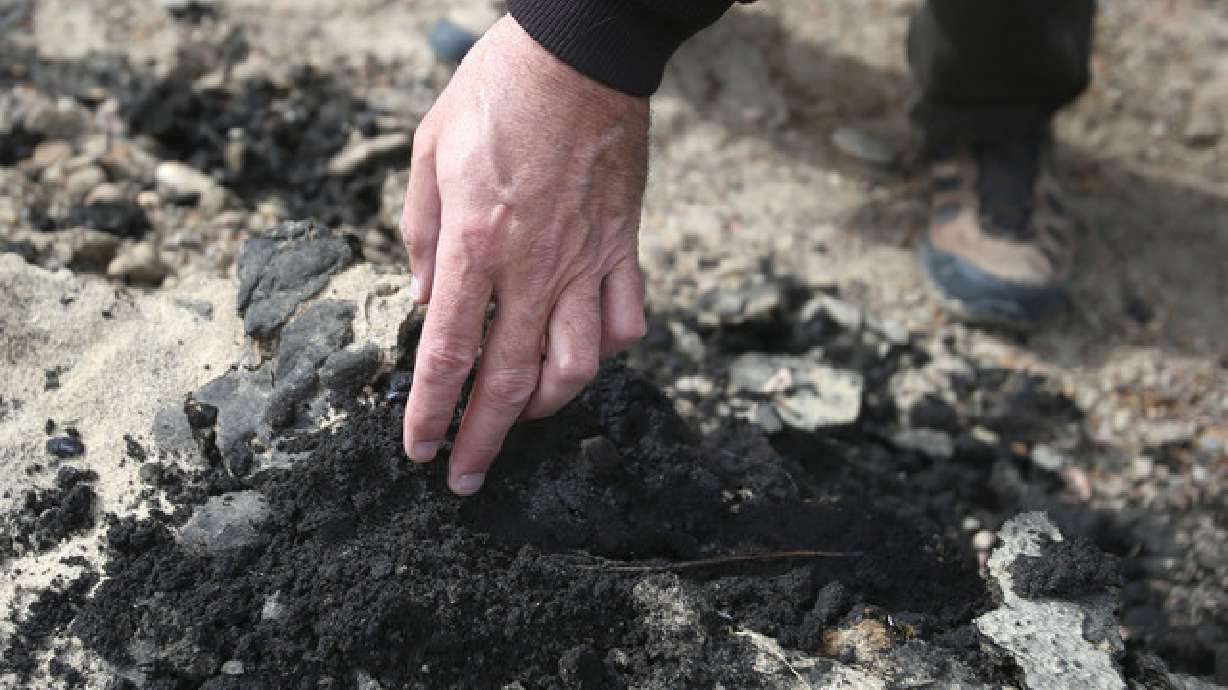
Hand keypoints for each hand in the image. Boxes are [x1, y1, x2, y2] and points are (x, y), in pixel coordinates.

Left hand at [400, 15, 649, 494]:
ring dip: (545, 407)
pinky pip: (625, 321)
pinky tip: (581, 352)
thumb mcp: (430, 150)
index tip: (418, 451)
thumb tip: (428, 300)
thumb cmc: (497, 91)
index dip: (432, 413)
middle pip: (510, 380)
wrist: (580, 53)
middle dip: (484, 442)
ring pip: (577, 366)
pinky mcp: (624, 247)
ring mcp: (587, 260)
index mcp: (476, 241)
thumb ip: (422, 233)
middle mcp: (535, 265)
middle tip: (465, 480)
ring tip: (521, 417)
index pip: (450, 352)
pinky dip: (604, 350)